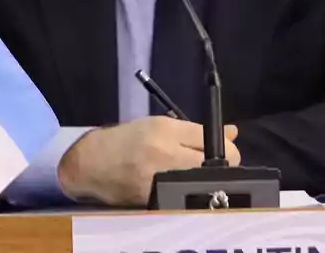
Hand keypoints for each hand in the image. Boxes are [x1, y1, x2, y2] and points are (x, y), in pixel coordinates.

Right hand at [57, 116, 239, 205]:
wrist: (91, 162)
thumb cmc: (127, 140)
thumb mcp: (159, 125)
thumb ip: (195, 130)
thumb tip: (233, 132)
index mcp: (166, 128)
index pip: (212, 137)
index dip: (227, 147)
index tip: (225, 152)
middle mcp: (164, 151)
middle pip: (216, 162)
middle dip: (222, 166)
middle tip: (212, 168)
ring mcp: (160, 177)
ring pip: (203, 182)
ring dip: (206, 181)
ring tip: (194, 178)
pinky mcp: (154, 199)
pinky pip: (185, 196)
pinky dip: (188, 194)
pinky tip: (181, 190)